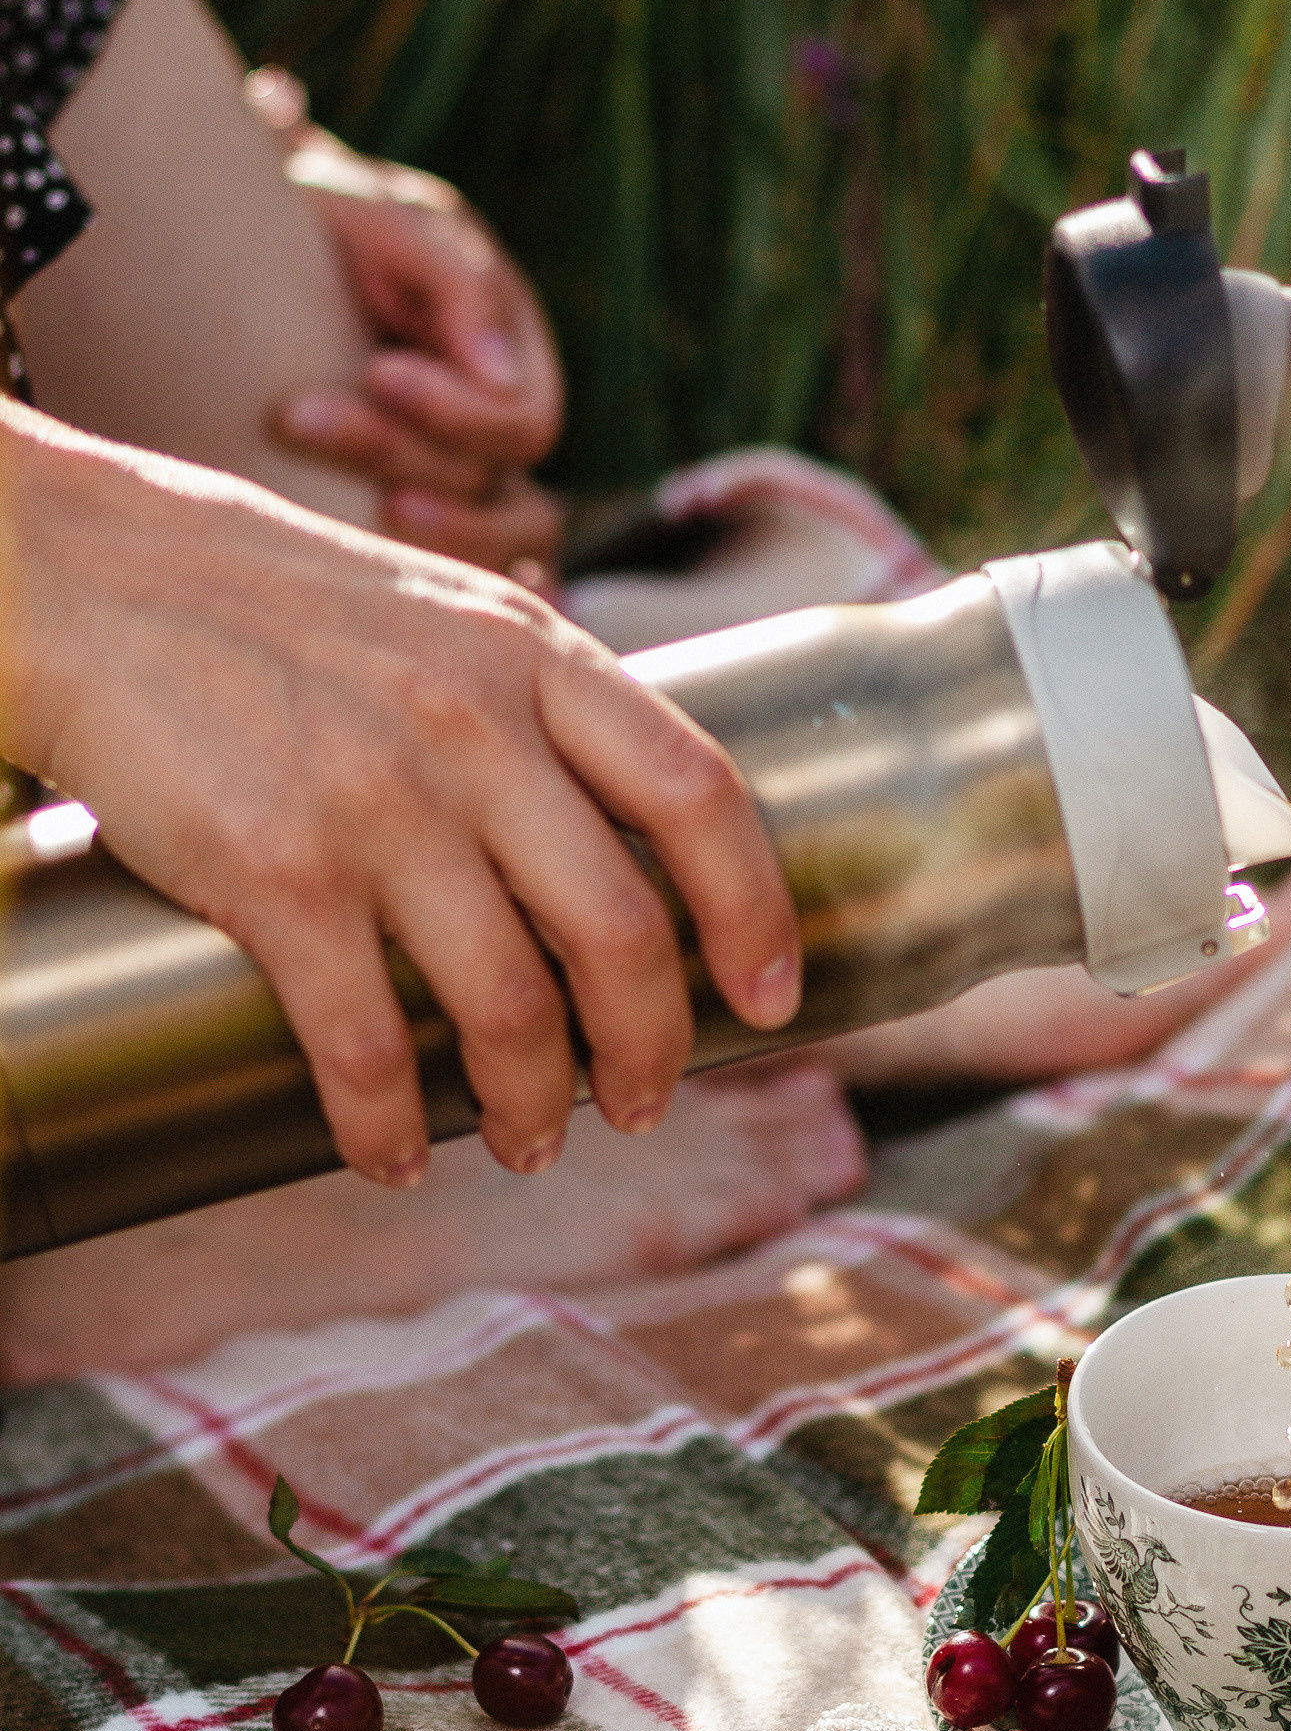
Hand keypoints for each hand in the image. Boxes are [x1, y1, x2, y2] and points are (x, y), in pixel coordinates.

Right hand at [0, 407, 801, 1184]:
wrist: (80, 576)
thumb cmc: (268, 608)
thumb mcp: (441, 615)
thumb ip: (535, 706)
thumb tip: (624, 840)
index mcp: (535, 656)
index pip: (700, 796)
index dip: (756, 914)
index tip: (770, 997)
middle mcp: (474, 727)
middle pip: (622, 930)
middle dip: (651, 1048)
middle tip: (642, 1102)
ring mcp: (376, 803)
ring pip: (510, 1006)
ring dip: (533, 1104)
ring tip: (529, 1141)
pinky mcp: (274, 871)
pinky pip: (363, 1042)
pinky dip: (388, 1123)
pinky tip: (389, 1153)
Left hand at [249, 79, 564, 580]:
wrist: (266, 251)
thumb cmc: (337, 224)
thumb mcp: (392, 220)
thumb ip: (455, 281)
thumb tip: (499, 378)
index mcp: (515, 358)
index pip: (521, 424)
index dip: (458, 412)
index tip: (377, 369)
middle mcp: (503, 435)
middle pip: (498, 492)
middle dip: (401, 457)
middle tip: (297, 415)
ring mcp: (470, 488)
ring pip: (491, 552)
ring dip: (423, 539)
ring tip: (340, 511)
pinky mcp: (423, 519)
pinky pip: (462, 579)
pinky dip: (439, 587)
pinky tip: (384, 591)